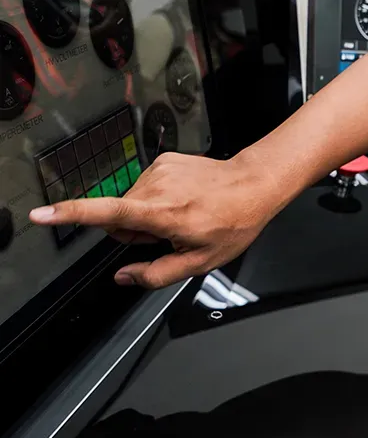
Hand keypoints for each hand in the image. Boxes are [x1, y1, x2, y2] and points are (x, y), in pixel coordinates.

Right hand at [28, 152, 278, 288]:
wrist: (255, 183)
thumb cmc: (233, 222)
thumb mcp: (200, 261)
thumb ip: (157, 274)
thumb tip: (124, 277)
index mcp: (163, 214)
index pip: (108, 214)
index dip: (71, 215)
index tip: (42, 214)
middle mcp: (157, 188)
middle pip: (119, 217)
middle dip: (135, 232)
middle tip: (170, 234)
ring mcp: (160, 170)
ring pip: (131, 202)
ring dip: (147, 214)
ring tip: (182, 215)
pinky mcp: (165, 159)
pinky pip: (145, 186)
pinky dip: (157, 198)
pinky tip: (184, 200)